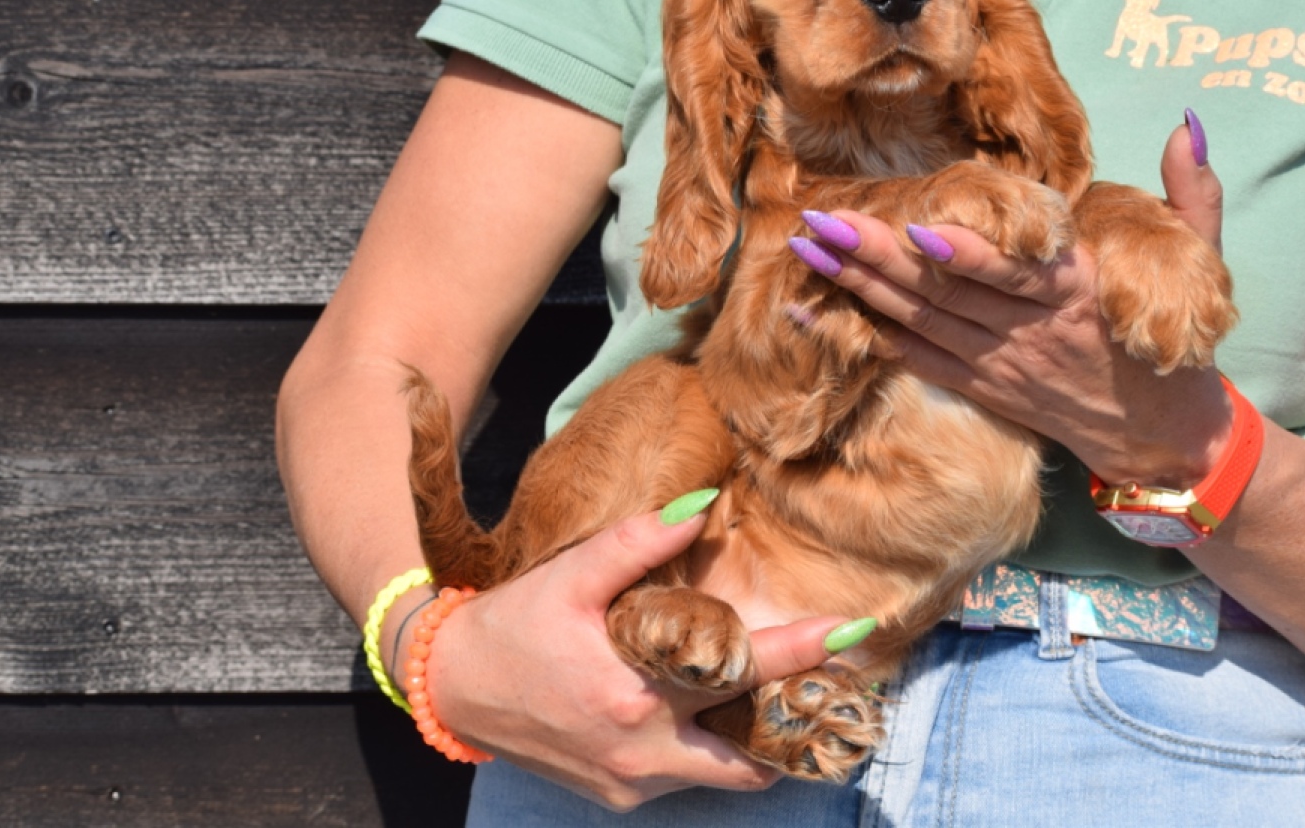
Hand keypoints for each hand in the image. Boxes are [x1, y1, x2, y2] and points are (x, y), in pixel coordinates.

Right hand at [417, 506, 858, 810]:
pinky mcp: (622, 798)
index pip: (744, 672)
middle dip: (793, 721)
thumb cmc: (513, 626)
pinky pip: (688, 779)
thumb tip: (701, 506)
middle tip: (821, 684)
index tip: (852, 631)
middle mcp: (643, 753)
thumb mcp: (572, 576)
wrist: (452, 689)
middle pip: (754, 751)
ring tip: (771, 692)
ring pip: (726, 774)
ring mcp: (634, 784)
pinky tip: (708, 709)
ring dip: (754, 740)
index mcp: (636, 694)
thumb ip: (639, 543)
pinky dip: (710, 750)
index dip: (804, 653)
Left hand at [794, 118, 1233, 488]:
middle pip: (946, 294)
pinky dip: (866, 336)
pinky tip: (815, 314)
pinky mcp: (983, 386)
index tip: (917, 225)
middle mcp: (1032, 331)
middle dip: (880, 257)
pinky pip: (916, 360)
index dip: (965, 254)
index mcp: (1080, 293)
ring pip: (920, 321)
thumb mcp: (1202, 262)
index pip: (1014, 274)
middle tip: (823, 223)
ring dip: (860, 286)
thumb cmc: (1174, 338)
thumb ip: (1192, 192)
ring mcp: (1001, 363)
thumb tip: (1185, 124)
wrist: (1164, 435)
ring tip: (808, 250)